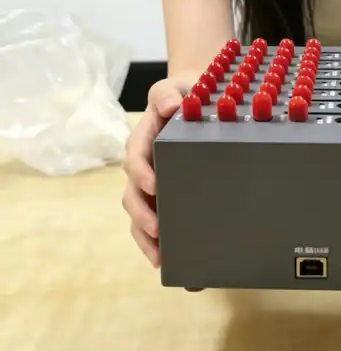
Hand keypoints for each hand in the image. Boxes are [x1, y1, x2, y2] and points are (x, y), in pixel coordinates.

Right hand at [121, 76, 186, 268]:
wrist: (198, 98)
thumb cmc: (185, 91)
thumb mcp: (177, 85)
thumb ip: (169, 92)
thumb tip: (170, 105)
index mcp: (143, 139)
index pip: (134, 158)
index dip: (141, 173)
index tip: (153, 185)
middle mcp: (143, 165)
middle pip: (132, 194)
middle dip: (142, 216)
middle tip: (158, 232)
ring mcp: (153, 184)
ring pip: (140, 215)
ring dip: (146, 239)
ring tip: (162, 259)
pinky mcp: (166, 197)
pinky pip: (156, 224)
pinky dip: (160, 245)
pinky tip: (173, 264)